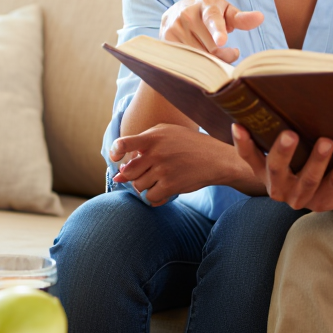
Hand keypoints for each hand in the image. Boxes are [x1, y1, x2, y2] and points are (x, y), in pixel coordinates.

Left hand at [109, 124, 255, 206]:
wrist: (216, 158)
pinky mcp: (170, 185)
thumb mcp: (167, 134)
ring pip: (138, 186)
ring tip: (159, 179)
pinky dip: (155, 197)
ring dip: (145, 186)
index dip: (115, 152)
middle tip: (146, 173)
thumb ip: (141, 147)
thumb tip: (118, 176)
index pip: (124, 143)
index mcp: (153, 136)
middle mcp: (156, 152)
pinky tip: (164, 190)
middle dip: (133, 176)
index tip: (116, 158)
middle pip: (128, 172)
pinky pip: (150, 197)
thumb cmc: (189, 145)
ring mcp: (163, 169)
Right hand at [160, 0, 263, 62]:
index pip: (213, 19)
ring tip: (215, 52)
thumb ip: (241, 17)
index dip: (218, 30)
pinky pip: (188, 59)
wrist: (177, 9)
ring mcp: (175, 27)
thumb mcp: (225, 11)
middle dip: (224, 54)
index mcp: (205, 5)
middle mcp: (187, 14)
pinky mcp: (166, 38)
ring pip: (200, 56)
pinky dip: (198, 63)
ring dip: (212, 60)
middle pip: (211, 47)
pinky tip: (201, 56)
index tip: (221, 41)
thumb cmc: (209, 12)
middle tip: (230, 52)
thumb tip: (260, 17)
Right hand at [232, 125, 332, 211]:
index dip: (243, 143)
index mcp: (265, 172)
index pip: (249, 157)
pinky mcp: (322, 201)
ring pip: (308, 179)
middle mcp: (278, 187)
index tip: (238, 125)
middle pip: (277, 169)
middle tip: (290, 134)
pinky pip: (332, 184)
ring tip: (326, 142)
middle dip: (283, 152)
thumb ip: (282, 132)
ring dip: (317, 160)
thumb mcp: (292, 150)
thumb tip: (281, 96)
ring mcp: (300, 197)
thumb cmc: (306, 161)